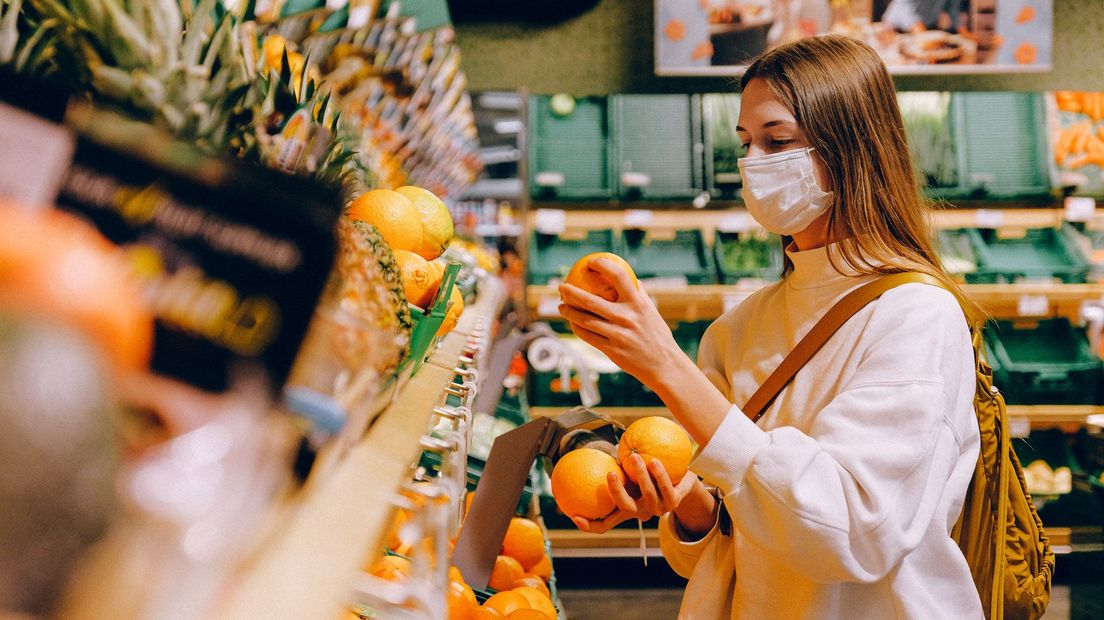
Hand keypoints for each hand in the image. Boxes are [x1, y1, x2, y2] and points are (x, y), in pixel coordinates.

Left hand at [558, 258, 682, 386]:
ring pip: (585, 320)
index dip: (602, 265)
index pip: (619, 276)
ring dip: (569, 312)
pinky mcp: (612, 350)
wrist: (664, 364)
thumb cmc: (657, 335)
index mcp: (638, 303)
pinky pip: (588, 336)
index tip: (590, 262)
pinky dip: (577, 328)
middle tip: (561, 287)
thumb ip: (639, 294)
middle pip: (591, 300)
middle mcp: (627, 317)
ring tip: (561, 306)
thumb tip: (628, 277)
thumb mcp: (651, 311)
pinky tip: (572, 324)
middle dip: (571, 292)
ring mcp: (618, 334)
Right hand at [571, 454, 697, 533]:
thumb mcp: (630, 475)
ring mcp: (658, 509)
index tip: (574, 516)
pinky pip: (665, 487)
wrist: (684, 481)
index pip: (605, 524)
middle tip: (610, 473)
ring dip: (640, 475)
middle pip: (625, 507)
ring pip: (647, 494)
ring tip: (634, 457)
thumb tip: (588, 455)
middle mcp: (641, 512)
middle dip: (617, 491)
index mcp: (627, 509)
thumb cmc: (651, 475)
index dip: (589, 525)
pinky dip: (659, 474)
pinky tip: (654, 460)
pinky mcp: (674, 502)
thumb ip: (615, 471)